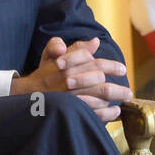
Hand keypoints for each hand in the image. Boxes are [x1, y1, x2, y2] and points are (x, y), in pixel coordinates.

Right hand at [11, 36, 132, 121]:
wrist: (26, 95)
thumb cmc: (45, 74)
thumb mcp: (56, 56)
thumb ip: (77, 49)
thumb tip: (95, 42)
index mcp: (69, 65)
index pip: (96, 63)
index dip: (112, 66)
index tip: (122, 69)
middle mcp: (70, 80)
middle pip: (101, 82)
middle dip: (118, 86)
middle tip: (129, 90)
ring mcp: (70, 97)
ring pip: (99, 97)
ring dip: (115, 98)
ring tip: (124, 99)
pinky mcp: (71, 111)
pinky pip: (94, 113)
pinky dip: (107, 113)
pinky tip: (114, 111)